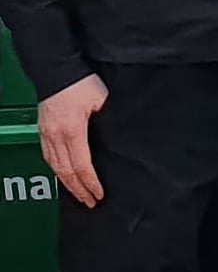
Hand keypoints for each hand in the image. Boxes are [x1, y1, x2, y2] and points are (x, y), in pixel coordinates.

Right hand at [38, 75, 108, 207]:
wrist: (57, 69)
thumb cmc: (81, 82)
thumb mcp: (102, 100)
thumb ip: (108, 120)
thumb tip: (120, 134)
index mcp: (73, 131)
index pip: (82, 166)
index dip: (91, 183)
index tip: (98, 194)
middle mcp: (56, 137)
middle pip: (67, 172)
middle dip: (79, 189)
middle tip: (90, 202)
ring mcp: (47, 135)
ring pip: (55, 167)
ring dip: (66, 183)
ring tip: (77, 194)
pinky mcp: (43, 130)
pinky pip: (48, 157)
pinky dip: (56, 170)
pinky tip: (62, 175)